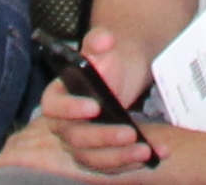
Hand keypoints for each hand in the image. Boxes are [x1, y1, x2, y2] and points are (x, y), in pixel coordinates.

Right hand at [2, 29, 166, 177]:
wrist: (122, 74)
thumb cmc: (106, 60)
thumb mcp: (102, 45)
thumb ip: (99, 39)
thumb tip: (105, 39)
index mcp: (57, 97)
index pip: (53, 107)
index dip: (70, 109)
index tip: (95, 106)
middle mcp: (64, 124)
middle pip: (75, 138)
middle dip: (103, 137)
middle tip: (129, 132)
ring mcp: (80, 144)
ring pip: (93, 158)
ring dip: (119, 157)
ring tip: (145, 150)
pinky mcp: (98, 156)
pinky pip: (109, 166)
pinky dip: (130, 163)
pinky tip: (152, 156)